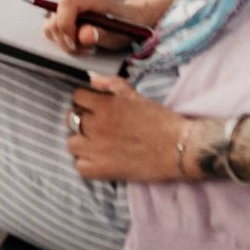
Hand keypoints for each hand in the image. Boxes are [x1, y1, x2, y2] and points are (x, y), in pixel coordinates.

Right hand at [45, 0, 139, 54]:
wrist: (131, 21)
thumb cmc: (126, 26)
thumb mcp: (118, 34)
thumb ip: (100, 34)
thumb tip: (82, 36)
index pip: (66, 4)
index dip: (65, 25)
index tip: (75, 44)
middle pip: (54, 17)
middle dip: (65, 39)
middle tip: (84, 50)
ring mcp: (70, 6)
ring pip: (50, 25)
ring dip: (63, 42)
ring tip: (83, 48)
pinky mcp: (66, 15)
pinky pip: (53, 29)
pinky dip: (62, 41)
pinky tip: (78, 45)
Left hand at [66, 76, 191, 182]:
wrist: (178, 148)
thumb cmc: (160, 120)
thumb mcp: (135, 96)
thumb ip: (111, 84)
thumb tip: (92, 78)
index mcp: (105, 106)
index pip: (77, 97)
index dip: (85, 100)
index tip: (93, 106)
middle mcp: (97, 126)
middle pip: (71, 119)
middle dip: (82, 119)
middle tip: (96, 125)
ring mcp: (97, 150)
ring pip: (71, 143)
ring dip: (81, 142)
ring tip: (95, 143)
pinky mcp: (103, 170)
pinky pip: (80, 166)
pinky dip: (86, 163)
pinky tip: (98, 159)